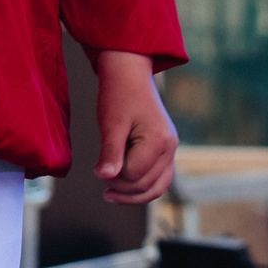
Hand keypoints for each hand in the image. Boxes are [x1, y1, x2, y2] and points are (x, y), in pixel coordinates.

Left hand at [92, 50, 177, 205]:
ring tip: (109, 194)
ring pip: (156, 187)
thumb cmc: (119, 95)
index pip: (133, 175)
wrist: (129, 73)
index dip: (112, 175)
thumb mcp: (111, 123)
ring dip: (132, 194)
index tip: (96, 167)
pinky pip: (158, 178)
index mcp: (159, 140)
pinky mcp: (164, 150)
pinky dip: (141, 186)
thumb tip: (105, 178)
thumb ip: (110, 152)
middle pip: (146, 186)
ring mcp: (170, 149)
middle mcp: (170, 147)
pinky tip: (122, 187)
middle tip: (99, 178)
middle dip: (121, 188)